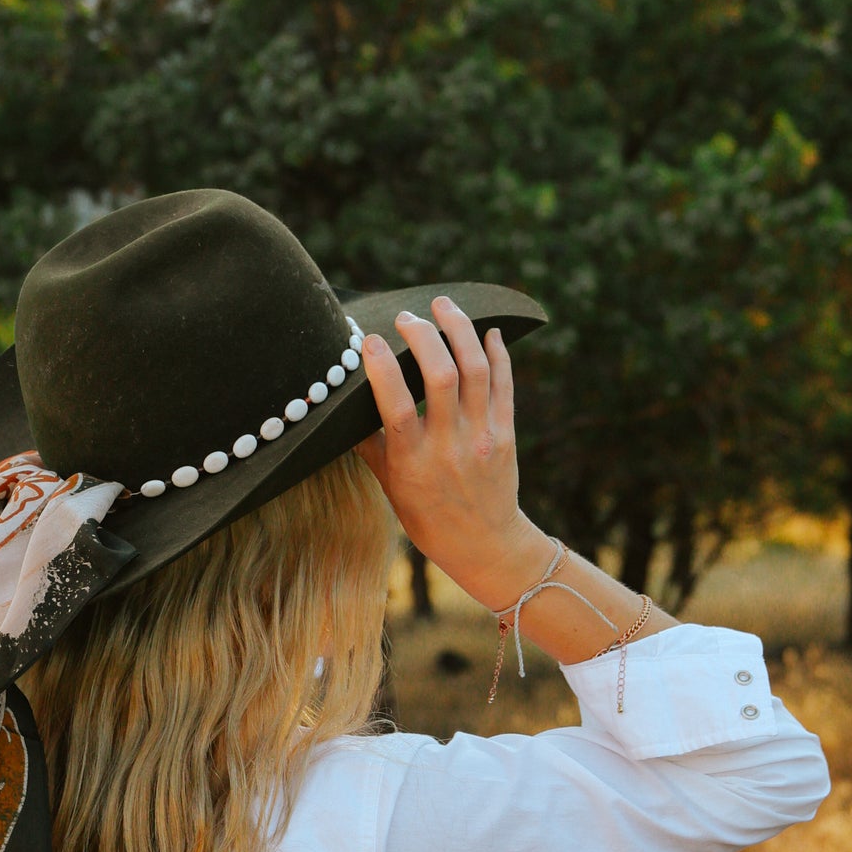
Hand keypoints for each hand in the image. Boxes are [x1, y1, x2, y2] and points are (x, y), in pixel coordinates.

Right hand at [356, 296, 549, 609]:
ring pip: (475, 369)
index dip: (384, 368)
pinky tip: (486, 331)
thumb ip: (372, 446)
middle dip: (424, 336)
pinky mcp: (506, 434)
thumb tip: (346, 406)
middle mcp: (449, 447)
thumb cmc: (428, 519)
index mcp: (413, 463)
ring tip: (443, 305)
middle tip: (407, 317)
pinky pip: (504, 383)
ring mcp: (482, 437)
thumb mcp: (391, 489)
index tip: (369, 339)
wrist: (485, 545)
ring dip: (459, 329)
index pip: (397, 407)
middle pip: (441, 376)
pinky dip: (497, 352)